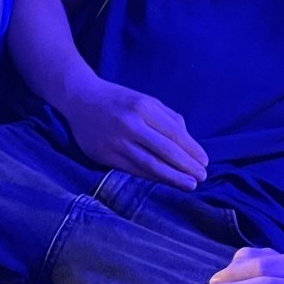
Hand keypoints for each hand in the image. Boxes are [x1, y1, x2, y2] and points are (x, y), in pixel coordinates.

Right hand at [60, 75, 207, 189]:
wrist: (78, 98)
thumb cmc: (117, 99)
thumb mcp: (144, 99)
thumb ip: (167, 117)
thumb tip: (187, 140)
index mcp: (143, 107)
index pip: (174, 133)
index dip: (191, 150)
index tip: (205, 162)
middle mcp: (130, 124)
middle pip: (165, 150)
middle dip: (186, 166)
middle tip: (202, 177)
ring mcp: (116, 141)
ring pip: (150, 164)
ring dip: (172, 177)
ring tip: (189, 184)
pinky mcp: (104, 155)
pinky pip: (133, 169)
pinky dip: (152, 177)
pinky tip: (165, 181)